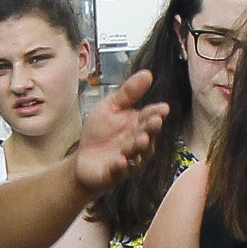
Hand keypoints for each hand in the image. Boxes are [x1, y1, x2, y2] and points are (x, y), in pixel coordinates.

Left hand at [75, 67, 170, 193]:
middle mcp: (137, 142)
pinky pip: (120, 172)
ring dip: (139, 147)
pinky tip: (120, 161)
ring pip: (137, 154)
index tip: (163, 109)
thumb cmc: (100, 133)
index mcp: (138, 124)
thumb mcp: (111, 107)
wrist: (83, 159)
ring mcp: (128, 159)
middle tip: (155, 122)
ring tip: (141, 140)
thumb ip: (128, 93)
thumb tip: (148, 73)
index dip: (156, 113)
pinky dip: (120, 167)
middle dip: (151, 129)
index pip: (149, 117)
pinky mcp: (114, 174)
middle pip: (147, 135)